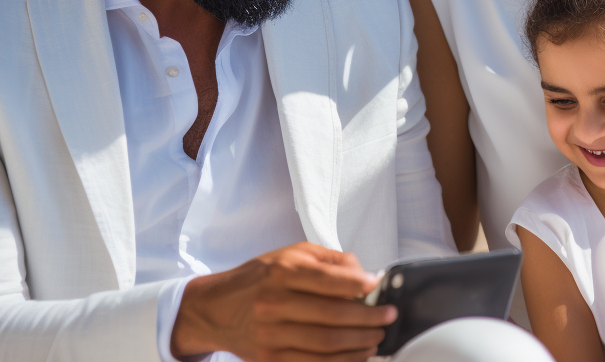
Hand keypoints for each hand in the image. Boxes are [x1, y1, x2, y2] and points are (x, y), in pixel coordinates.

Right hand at [171, 241, 396, 360]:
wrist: (216, 308)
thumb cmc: (260, 278)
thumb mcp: (291, 254)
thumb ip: (330, 261)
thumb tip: (364, 275)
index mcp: (281, 272)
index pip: (328, 280)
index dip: (359, 285)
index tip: (377, 286)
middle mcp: (274, 303)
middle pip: (332, 317)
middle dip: (368, 319)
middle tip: (388, 317)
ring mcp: (271, 335)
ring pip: (326, 345)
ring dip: (359, 344)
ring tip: (376, 337)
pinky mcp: (270, 359)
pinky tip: (357, 355)